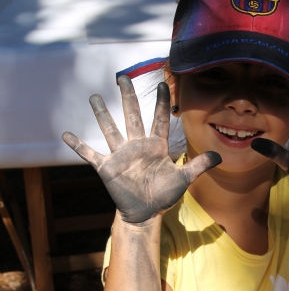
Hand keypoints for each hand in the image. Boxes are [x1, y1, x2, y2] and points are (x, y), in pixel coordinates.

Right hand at [62, 76, 220, 223]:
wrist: (145, 213)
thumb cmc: (164, 195)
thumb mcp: (183, 179)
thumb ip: (199, 165)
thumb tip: (220, 156)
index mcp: (156, 146)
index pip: (159, 119)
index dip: (162, 102)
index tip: (163, 83)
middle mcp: (137, 146)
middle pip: (132, 116)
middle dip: (128, 96)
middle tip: (122, 76)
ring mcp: (121, 155)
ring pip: (110, 129)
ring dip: (102, 114)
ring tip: (94, 96)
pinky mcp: (107, 167)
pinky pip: (90, 154)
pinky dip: (78, 146)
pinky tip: (66, 134)